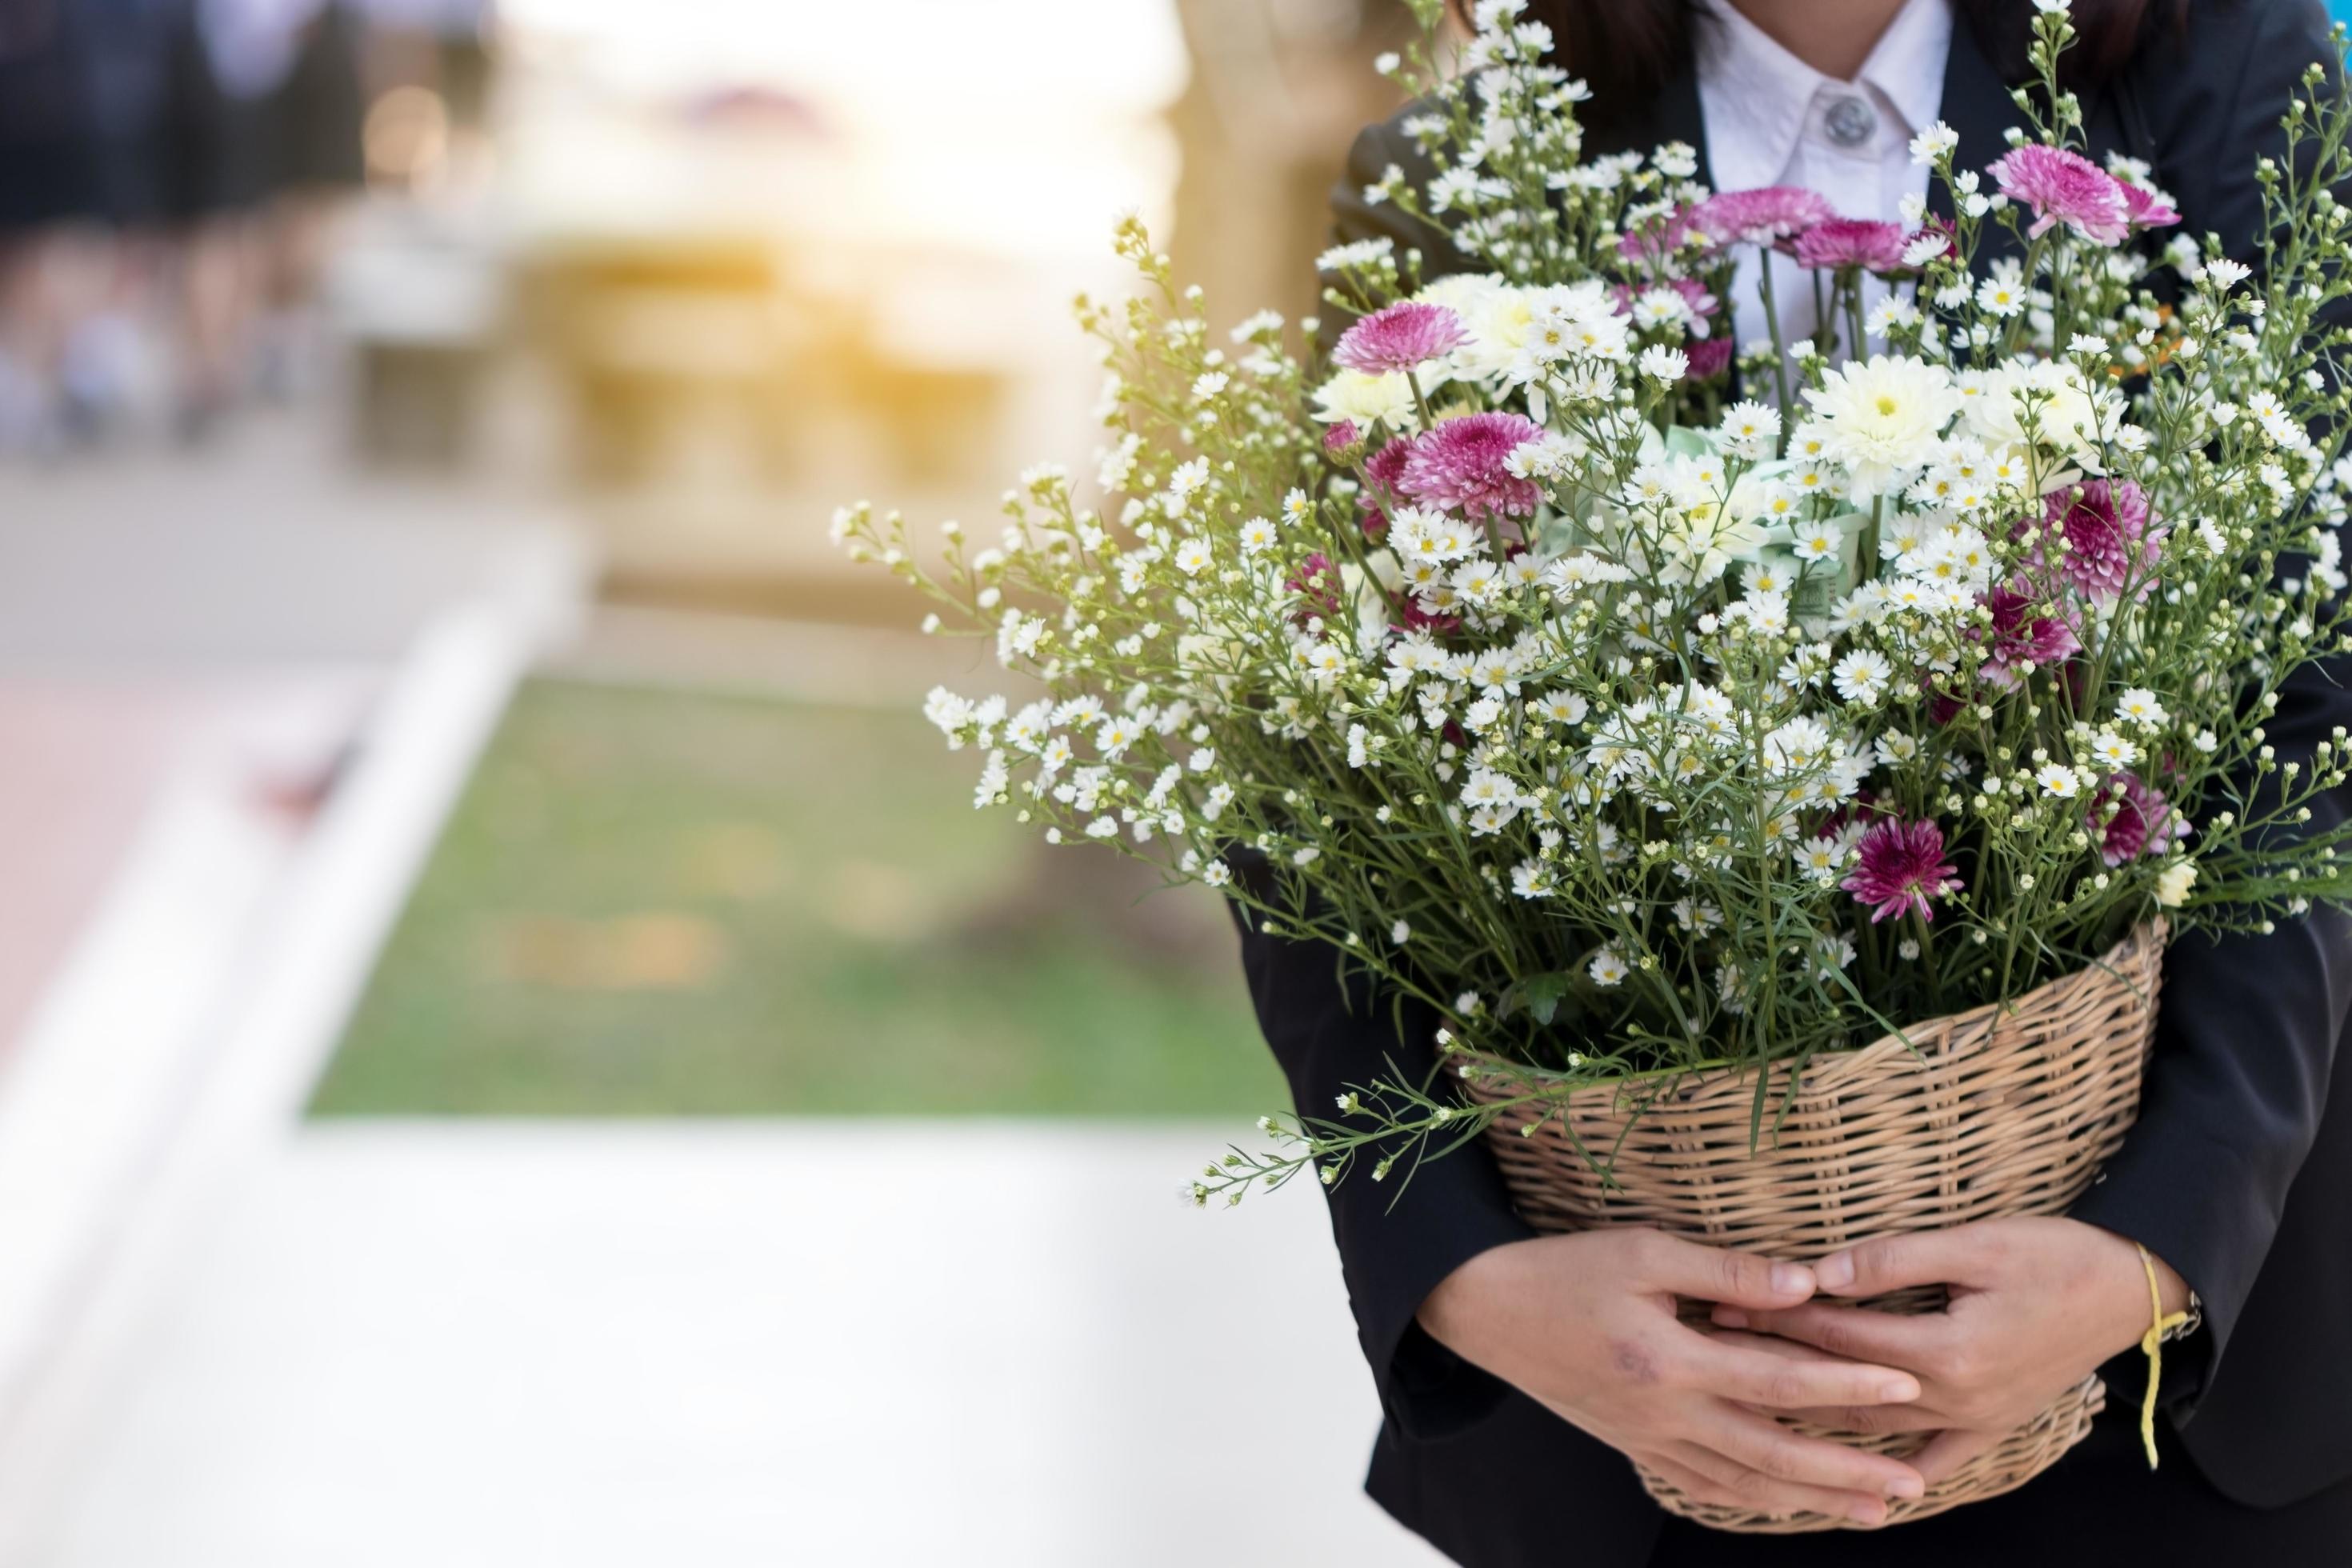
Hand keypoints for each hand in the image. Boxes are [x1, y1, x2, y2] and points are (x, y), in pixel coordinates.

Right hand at [1419, 1228, 1927, 1524]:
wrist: (1484, 1310)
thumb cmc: (1562, 1270)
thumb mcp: (1641, 1250)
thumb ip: (1725, 1270)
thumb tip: (1806, 1283)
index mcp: (1670, 1361)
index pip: (1777, 1379)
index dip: (1847, 1384)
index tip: (1907, 1386)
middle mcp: (1665, 1412)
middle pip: (1773, 1454)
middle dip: (1848, 1472)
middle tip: (1914, 1484)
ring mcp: (1648, 1437)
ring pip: (1745, 1483)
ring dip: (1813, 1499)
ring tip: (1874, 1510)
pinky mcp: (1633, 1444)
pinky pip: (1703, 1485)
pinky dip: (1754, 1500)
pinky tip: (1787, 1503)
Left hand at [1710, 1217, 2190, 1485]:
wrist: (2131, 1288)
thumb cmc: (2055, 1255)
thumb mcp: (1975, 1243)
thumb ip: (1893, 1261)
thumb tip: (1821, 1273)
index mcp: (1948, 1353)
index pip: (1840, 1337)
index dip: (1779, 1318)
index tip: (1724, 1303)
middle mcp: (1957, 1400)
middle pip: (1844, 1386)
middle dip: (1777, 1365)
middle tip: (1716, 1347)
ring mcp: (1975, 1420)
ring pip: (1874, 1427)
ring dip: (1813, 1411)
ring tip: (1753, 1397)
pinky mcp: (1992, 1424)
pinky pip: (1933, 1459)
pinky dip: (1892, 1469)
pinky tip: (1854, 1484)